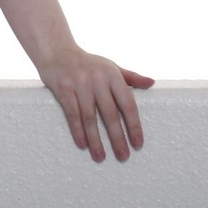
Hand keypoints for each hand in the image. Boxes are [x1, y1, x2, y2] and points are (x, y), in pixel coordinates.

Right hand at [36, 47, 154, 161]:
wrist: (56, 50)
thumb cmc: (87, 62)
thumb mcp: (110, 66)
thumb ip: (130, 77)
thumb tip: (151, 83)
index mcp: (112, 74)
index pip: (127, 103)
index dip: (134, 125)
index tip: (138, 144)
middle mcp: (97, 79)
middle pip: (110, 114)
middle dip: (117, 138)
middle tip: (123, 157)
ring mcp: (79, 83)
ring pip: (90, 117)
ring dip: (96, 140)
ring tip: (100, 157)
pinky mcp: (63, 88)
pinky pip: (72, 114)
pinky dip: (77, 131)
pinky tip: (83, 144)